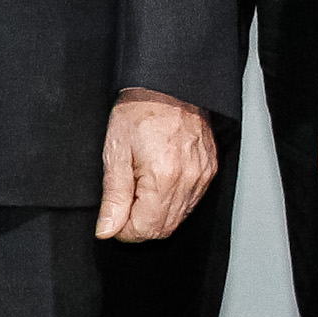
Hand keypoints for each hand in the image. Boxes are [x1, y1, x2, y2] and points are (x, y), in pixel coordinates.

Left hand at [95, 92, 218, 241]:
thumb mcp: (116, 153)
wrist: (168, 86)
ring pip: (179, 218)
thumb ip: (114, 197)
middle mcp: (189, 179)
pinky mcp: (210, 169)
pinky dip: (173, 202)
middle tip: (124, 203)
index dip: (123, 230)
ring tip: (141, 188)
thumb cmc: (138, 112)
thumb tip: (108, 229)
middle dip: (140, 224)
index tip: (114, 217)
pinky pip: (191, 201)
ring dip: (157, 214)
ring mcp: (203, 174)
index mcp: (164, 176)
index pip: (145, 229)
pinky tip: (159, 184)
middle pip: (164, 228)